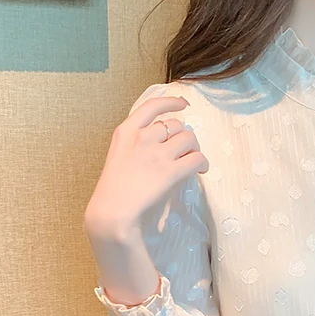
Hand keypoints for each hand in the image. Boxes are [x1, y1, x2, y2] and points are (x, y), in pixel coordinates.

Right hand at [85, 93, 209, 230]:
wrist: (112, 212)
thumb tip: (165, 145)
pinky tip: (200, 170)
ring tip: (193, 160)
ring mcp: (157, 154)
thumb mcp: (118, 157)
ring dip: (195, 148)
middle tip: (186, 151)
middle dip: (184, 136)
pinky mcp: (171, 171)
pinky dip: (202, 163)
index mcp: (126, 132)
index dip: (171, 102)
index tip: (183, 104)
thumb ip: (137, 146)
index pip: (152, 107)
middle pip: (176, 125)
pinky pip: (197, 158)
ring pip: (189, 139)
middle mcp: (143, 138)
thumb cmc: (113, 192)